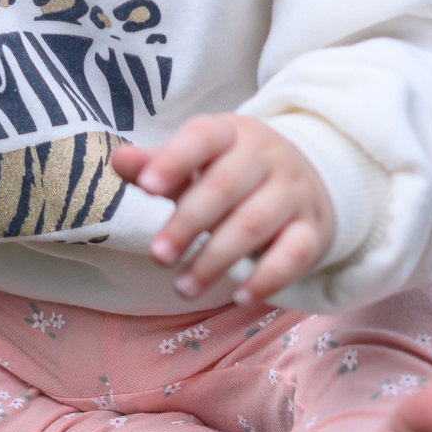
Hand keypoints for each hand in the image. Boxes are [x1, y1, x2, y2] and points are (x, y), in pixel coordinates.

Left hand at [115, 114, 335, 304]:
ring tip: (183, 288)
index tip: (146, 188)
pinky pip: (294, 254)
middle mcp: (267, 157)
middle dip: (187, 224)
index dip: (174, 160)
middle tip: (158, 256)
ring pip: (254, 224)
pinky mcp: (313, 229)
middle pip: (225, 187)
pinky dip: (267, 279)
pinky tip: (239, 298)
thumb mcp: (196, 162)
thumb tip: (118, 160)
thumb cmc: (232, 173)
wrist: (307, 179)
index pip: (203, 137)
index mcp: (231, 133)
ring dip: (215, 260)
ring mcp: (294, 192)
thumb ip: (156, 165)